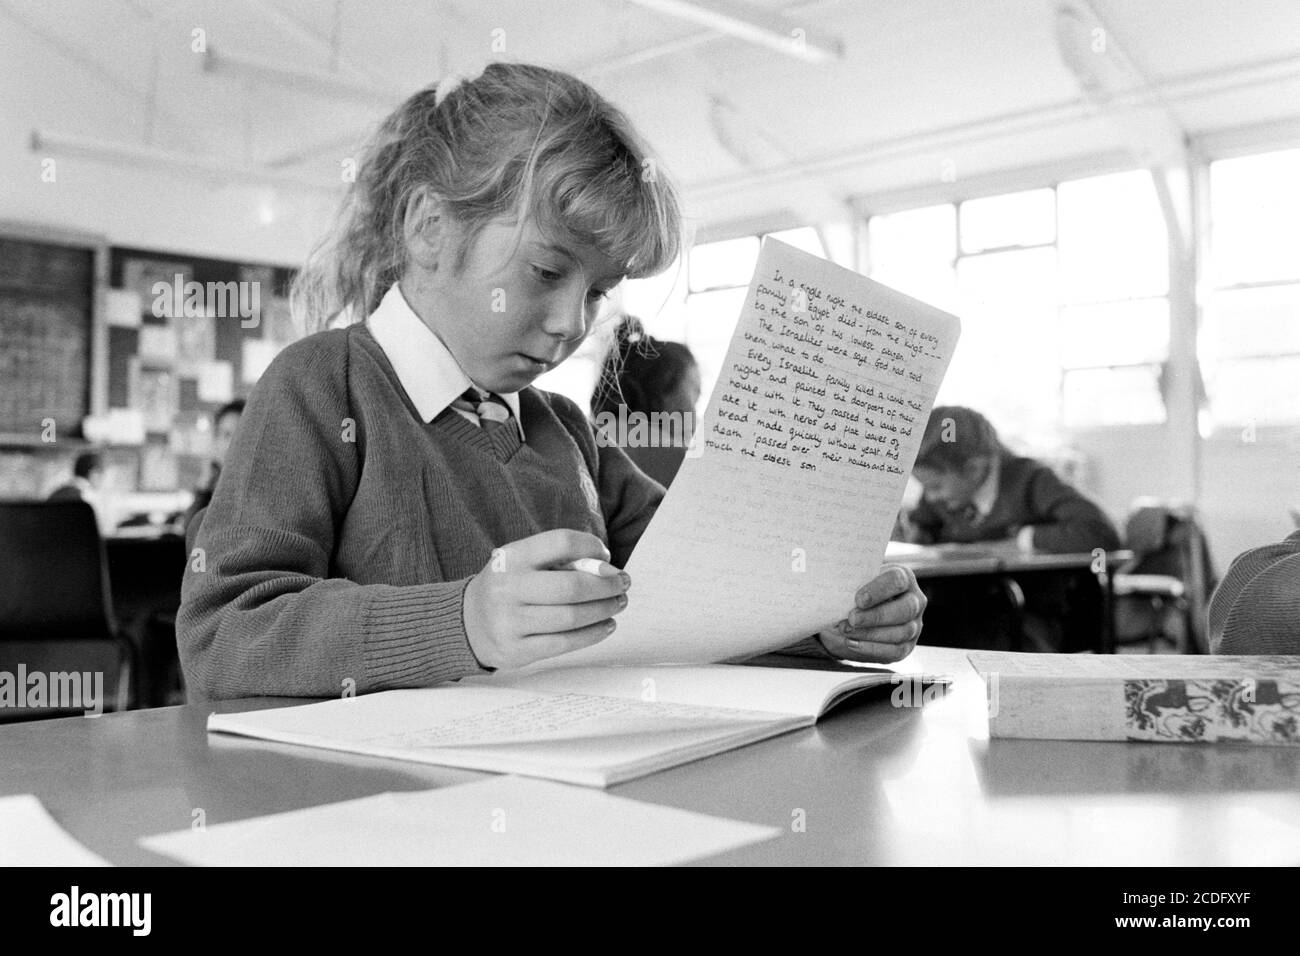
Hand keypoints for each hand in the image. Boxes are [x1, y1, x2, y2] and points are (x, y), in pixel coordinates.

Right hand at [463, 530, 629, 669]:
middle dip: (606, 586)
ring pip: (571, 617)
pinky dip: (592, 634)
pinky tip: (606, 625)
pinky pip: (564, 643)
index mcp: (511, 557)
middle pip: (571, 586)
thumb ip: (560, 560)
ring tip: (618, 603)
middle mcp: (508, 588)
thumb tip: (607, 570)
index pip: (561, 542)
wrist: (468, 622)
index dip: (591, 546)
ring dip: (604, 609)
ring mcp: (510, 622)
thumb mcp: (524, 562)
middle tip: (623, 584)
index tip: (607, 557)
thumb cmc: (510, 586)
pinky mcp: (516, 651)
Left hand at [817, 564, 925, 663]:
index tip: (859, 600)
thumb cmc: (856, 592)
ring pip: (901, 632)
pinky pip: (895, 651)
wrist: (855, 613)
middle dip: (876, 616)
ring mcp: (914, 625)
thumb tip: (837, 593)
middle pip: (905, 609)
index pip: (898, 580)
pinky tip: (852, 643)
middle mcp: (915, 601)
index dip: (879, 590)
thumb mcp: (855, 583)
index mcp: (903, 578)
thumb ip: (851, 584)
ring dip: (871, 633)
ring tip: (847, 631)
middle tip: (852, 618)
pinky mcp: (906, 646)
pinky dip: (872, 648)